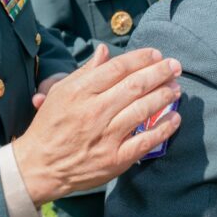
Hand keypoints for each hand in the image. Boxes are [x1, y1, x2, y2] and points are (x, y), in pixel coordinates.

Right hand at [12, 45, 181, 205]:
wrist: (39, 165)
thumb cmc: (50, 125)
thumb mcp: (60, 92)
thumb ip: (85, 71)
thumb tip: (105, 51)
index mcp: (80, 92)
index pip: (117, 68)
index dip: (140, 58)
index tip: (156, 54)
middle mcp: (95, 111)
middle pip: (135, 86)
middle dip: (159, 72)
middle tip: (175, 66)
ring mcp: (106, 136)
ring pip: (143, 110)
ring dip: (164, 96)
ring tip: (176, 88)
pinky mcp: (115, 159)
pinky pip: (146, 141)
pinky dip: (164, 128)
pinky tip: (175, 118)